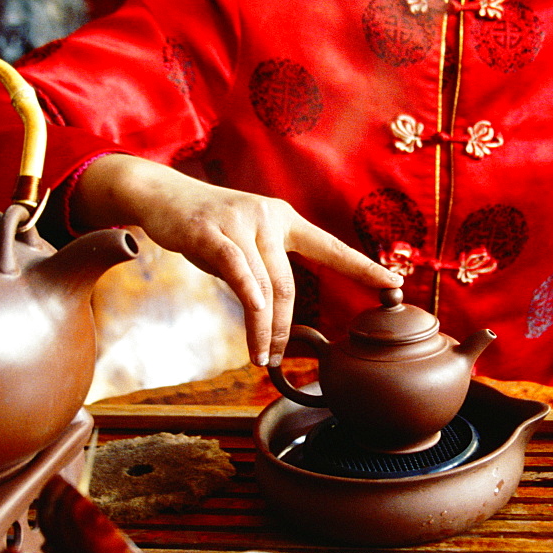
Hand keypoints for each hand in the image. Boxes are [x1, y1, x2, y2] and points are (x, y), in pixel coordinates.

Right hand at [72, 154, 402, 366]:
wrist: (157, 194)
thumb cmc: (204, 225)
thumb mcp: (244, 240)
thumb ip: (265, 266)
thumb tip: (273, 309)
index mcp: (284, 219)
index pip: (330, 248)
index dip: (363, 268)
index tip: (395, 283)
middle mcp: (270, 217)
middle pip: (289, 286)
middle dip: (287, 329)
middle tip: (279, 358)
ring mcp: (242, 223)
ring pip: (265, 290)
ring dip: (265, 332)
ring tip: (262, 357)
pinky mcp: (214, 234)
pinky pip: (242, 281)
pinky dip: (251, 313)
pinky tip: (254, 336)